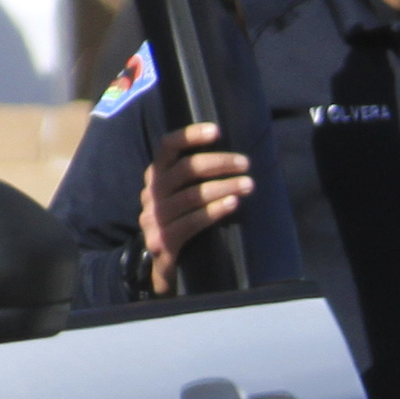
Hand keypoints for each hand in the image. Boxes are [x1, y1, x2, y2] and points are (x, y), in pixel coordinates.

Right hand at [140, 122, 254, 291]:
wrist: (160, 267)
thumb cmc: (180, 223)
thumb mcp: (182, 196)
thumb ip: (195, 178)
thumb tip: (235, 159)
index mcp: (156, 177)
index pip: (168, 146)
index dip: (191, 135)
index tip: (218, 131)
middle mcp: (151, 194)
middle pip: (185, 169)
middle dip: (219, 163)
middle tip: (246, 164)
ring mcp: (154, 219)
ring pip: (191, 196)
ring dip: (224, 187)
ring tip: (248, 185)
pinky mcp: (162, 242)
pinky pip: (191, 223)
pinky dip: (214, 211)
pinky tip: (233, 205)